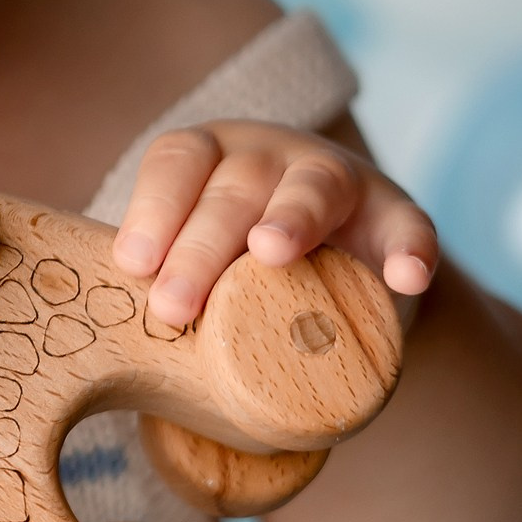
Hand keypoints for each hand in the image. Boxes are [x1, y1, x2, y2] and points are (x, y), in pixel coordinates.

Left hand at [110, 120, 437, 330]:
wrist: (329, 269)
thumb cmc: (234, 273)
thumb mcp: (197, 265)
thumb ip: (163, 289)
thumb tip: (113, 365)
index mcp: (213, 159)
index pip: (176, 163)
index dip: (152, 209)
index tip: (133, 263)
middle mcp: (272, 156)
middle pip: (233, 187)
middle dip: (199, 246)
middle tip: (172, 306)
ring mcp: (338, 180)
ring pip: (312, 188)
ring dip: (290, 217)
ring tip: (269, 253)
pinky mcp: (395, 216)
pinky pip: (409, 227)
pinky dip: (408, 249)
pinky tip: (404, 278)